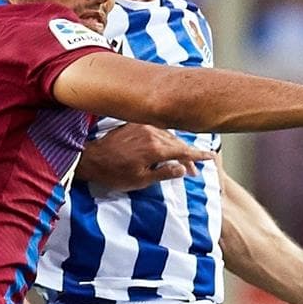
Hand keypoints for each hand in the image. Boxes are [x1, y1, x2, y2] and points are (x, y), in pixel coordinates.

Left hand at [77, 123, 198, 193]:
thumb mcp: (141, 180)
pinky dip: (165, 139)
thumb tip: (183, 169)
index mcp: (155, 148)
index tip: (211, 158)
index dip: (199, 156)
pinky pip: (157, 129)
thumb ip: (164, 173)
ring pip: (168, 135)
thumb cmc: (114, 173)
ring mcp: (143, 126)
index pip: (184, 151)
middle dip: (188, 156)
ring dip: (176, 147)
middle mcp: (152, 132)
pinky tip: (165, 147)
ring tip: (180, 160)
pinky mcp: (135, 123)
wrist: (91, 159)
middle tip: (193, 170)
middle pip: (178, 143)